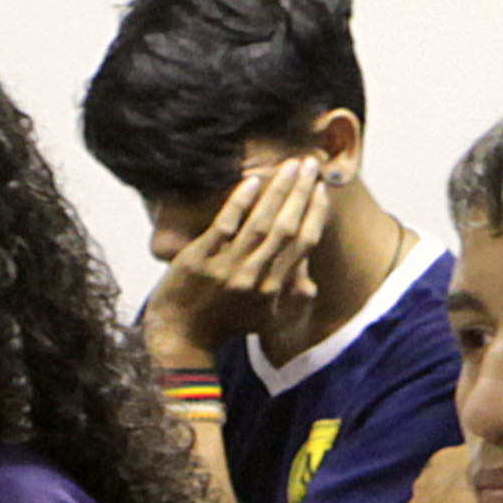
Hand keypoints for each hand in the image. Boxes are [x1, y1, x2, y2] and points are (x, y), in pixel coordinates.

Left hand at [143, 156, 333, 362]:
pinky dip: (239, 203)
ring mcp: (227, 267)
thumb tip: (312, 284)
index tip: (322, 190)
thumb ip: (288, 297)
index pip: (303, 244)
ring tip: (289, 165)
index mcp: (274, 288)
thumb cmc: (222, 326)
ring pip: (260, 223)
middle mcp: (255, 276)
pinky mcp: (200, 259)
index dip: (315, 215)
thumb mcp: (263, 319)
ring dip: (278, 191)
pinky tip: (251, 181)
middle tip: (310, 165)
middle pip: (286, 228)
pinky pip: (225, 226)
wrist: (180, 338)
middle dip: (301, 193)